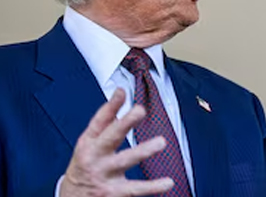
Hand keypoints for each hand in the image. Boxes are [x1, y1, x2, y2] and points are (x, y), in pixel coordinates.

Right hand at [59, 88, 173, 196]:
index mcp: (88, 143)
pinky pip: (136, 189)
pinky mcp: (113, 192)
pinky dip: (152, 186)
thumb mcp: (89, 144)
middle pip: (110, 137)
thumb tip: (121, 95)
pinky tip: (168, 182)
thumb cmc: (84, 167)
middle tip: (139, 110)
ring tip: (161, 142)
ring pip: (125, 161)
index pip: (99, 121)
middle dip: (125, 123)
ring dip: (143, 150)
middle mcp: (94, 157)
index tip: (122, 92)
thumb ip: (106, 120)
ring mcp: (103, 175)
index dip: (111, 106)